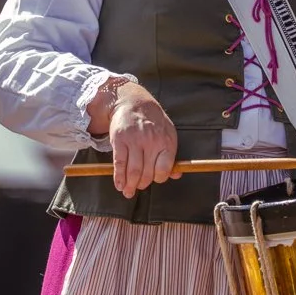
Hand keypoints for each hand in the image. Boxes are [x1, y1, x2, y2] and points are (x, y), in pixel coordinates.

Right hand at [105, 81, 179, 198]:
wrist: (134, 103)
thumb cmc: (154, 122)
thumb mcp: (168, 134)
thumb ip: (171, 156)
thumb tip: (177, 175)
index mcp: (166, 142)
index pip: (164, 169)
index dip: (159, 178)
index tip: (154, 180)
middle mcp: (151, 142)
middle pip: (147, 173)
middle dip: (142, 184)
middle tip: (138, 187)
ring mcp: (135, 140)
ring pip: (133, 170)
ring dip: (129, 185)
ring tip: (128, 191)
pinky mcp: (120, 140)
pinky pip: (119, 163)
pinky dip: (118, 177)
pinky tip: (119, 185)